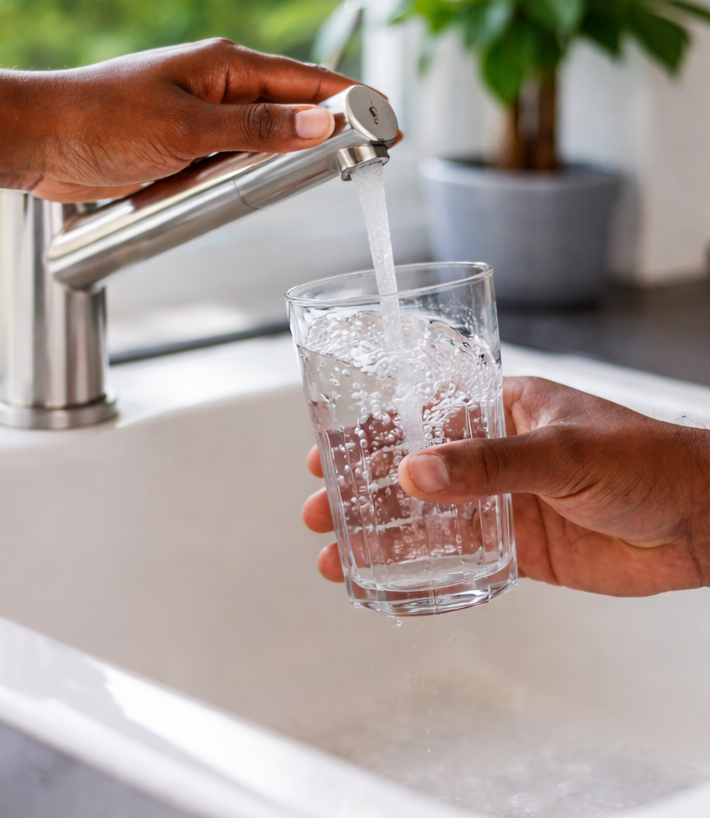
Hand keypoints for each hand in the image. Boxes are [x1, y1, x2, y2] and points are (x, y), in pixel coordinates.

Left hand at [0, 39, 351, 201]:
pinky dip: (260, 175)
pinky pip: (240, 161)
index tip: (390, 122)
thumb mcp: (187, 126)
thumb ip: (256, 128)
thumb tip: (320, 122)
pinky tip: (272, 189)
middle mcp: (223, 88)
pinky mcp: (191, 149)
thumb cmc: (102, 118)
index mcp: (227, 65)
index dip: (354, 100)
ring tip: (332, 174)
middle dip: (334, 131)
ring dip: (294, 157)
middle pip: (297, 108)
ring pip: (271, 139)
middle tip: (371, 158)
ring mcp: (208, 120)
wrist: (40, 140)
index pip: (309, 80)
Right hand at [303, 377, 709, 595]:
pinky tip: (390, 581)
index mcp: (501, 409)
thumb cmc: (646, 459)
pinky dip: (423, 571)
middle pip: (412, 471)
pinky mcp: (521, 548)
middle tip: (318, 510)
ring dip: (382, 535)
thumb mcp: (561, 450)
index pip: (421, 415)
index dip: (370, 432)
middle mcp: (496, 454)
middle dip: (362, 490)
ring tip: (335, 556)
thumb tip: (416, 473)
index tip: (327, 447)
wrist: (702, 522)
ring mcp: (505, 502)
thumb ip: (490, 464)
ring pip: (429, 519)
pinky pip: (461, 559)